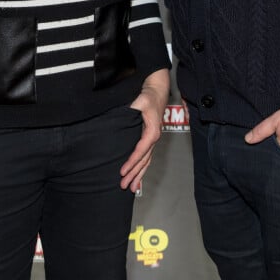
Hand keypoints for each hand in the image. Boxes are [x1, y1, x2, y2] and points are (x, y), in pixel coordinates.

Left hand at [120, 68, 169, 192]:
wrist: (158, 91)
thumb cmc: (150, 96)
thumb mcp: (141, 101)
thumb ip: (133, 109)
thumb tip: (126, 116)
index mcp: (152, 131)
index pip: (141, 151)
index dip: (131, 162)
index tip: (122, 171)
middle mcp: (154, 138)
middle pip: (144, 160)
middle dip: (134, 174)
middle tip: (124, 185)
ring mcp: (152, 140)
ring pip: (146, 161)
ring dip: (139, 175)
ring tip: (131, 188)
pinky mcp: (149, 139)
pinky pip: (146, 157)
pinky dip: (142, 168)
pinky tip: (137, 177)